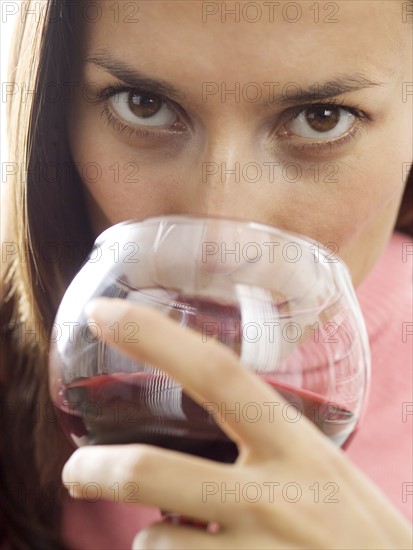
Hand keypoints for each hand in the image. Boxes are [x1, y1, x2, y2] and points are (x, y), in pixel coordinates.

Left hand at [62, 298, 411, 548]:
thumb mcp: (325, 468)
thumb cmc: (360, 529)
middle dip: (97, 469)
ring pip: (157, 542)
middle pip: (153, 471)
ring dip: (153, 538)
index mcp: (300, 446)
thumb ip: (272, 443)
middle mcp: (278, 499)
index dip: (154, 337)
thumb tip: (211, 418)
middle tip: (77, 469)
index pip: (218, 372)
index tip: (103, 313)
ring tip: (174, 536)